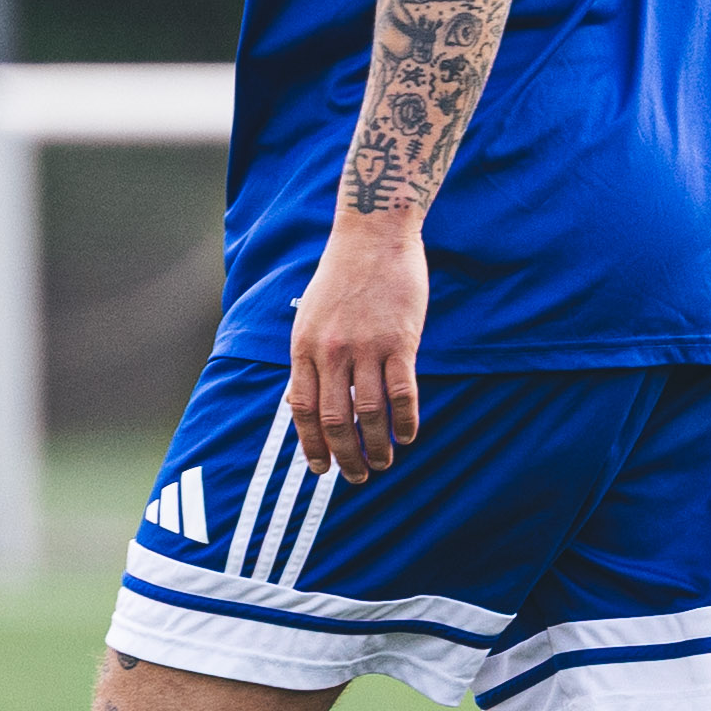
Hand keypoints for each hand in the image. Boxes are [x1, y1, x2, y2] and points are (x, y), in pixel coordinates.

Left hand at [288, 208, 429, 478]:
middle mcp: (331, 351)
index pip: (302, 410)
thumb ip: (310, 356)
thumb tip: (306, 400)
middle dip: (345, 457)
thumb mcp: (311, 315)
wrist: (373, 234)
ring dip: (377, 446)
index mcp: (304, 347)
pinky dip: (406, 420)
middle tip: (357, 476)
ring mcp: (366, 346)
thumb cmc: (342, 274)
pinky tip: (409, 434)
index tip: (321, 468)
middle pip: (335, 420)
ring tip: (385, 462)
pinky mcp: (400, 340)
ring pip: (369, 413)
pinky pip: (402, 392)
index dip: (311, 446)